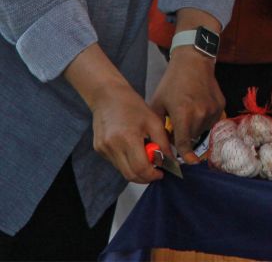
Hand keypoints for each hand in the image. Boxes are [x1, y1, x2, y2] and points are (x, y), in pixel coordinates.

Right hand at [65, 44, 167, 182]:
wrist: (107, 96)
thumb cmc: (132, 105)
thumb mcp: (154, 122)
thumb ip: (162, 143)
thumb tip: (170, 161)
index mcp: (127, 138)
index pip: (141, 168)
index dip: (153, 175)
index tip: (162, 172)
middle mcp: (112, 146)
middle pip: (130, 175)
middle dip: (145, 177)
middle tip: (157, 170)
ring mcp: (103, 149)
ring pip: (123, 171)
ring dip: (137, 170)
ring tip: (147, 157)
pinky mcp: (99, 149)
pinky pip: (116, 163)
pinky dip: (127, 162)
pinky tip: (134, 151)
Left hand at [148, 50, 223, 159]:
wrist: (193, 61)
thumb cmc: (172, 82)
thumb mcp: (158, 103)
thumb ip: (158, 126)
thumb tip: (158, 144)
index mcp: (183, 114)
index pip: (184, 143)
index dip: (185, 156)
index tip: (187, 164)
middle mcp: (201, 114)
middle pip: (192, 137)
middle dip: (184, 136)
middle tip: (177, 125)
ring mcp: (213, 110)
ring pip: (202, 130)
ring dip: (194, 128)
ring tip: (187, 112)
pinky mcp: (221, 105)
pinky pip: (212, 121)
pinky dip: (204, 119)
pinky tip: (197, 106)